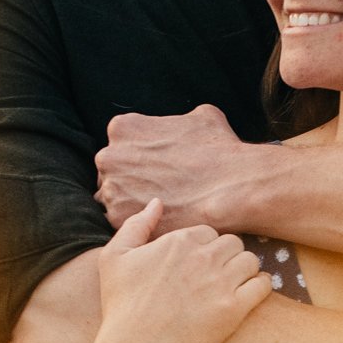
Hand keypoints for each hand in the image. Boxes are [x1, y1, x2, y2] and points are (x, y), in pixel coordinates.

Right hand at [88, 200, 270, 342]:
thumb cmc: (121, 304)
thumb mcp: (114, 257)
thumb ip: (137, 225)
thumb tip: (157, 203)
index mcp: (179, 241)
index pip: (208, 232)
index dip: (204, 247)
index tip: (198, 264)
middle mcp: (204, 257)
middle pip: (233, 243)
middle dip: (227, 256)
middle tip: (217, 274)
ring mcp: (221, 282)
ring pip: (250, 261)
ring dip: (245, 270)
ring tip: (234, 283)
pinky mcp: (234, 309)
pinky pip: (262, 286)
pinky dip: (261, 286)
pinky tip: (251, 293)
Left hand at [95, 104, 249, 231]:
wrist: (233, 186)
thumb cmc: (220, 150)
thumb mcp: (201, 116)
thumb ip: (178, 120)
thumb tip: (184, 124)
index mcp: (122, 128)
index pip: (120, 146)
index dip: (139, 159)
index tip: (156, 169)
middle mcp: (109, 157)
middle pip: (112, 173)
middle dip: (130, 182)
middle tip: (160, 190)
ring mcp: (111, 190)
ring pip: (114, 200)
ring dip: (132, 205)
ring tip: (163, 208)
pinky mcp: (119, 219)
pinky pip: (123, 224)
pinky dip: (140, 225)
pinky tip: (163, 222)